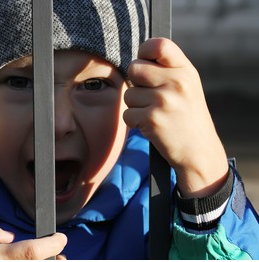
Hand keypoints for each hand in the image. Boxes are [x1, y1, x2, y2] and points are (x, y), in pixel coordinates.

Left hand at [123, 38, 228, 197]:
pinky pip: (127, 114)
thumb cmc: (187, 117)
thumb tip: (138, 59)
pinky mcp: (151, 119)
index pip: (158, 45)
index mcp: (185, 71)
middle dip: (136, 83)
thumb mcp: (187, 86)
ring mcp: (163, 100)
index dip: (145, 51)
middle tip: (149, 96)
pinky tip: (151, 126)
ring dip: (136, 106)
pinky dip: (135, 122)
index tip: (145, 62)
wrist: (199, 151)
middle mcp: (176, 82)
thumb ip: (167, 70)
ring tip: (155, 114)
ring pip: (129, 94)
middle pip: (134, 68)